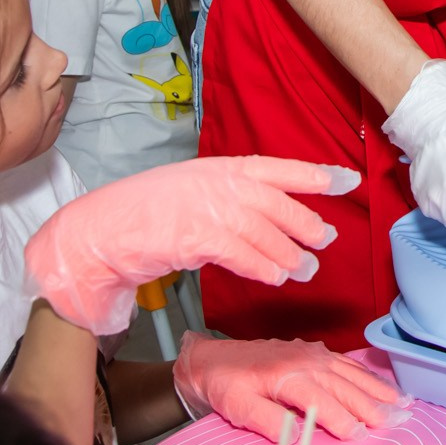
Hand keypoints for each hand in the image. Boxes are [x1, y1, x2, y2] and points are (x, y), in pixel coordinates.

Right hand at [26, 156, 357, 334]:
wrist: (98, 231)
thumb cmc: (144, 213)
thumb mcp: (193, 191)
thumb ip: (230, 197)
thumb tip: (269, 214)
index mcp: (217, 167)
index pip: (277, 167)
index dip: (314, 174)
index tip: (347, 180)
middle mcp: (216, 183)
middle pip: (277, 202)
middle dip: (306, 222)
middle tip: (326, 239)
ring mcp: (205, 208)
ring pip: (264, 232)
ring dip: (289, 254)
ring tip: (306, 270)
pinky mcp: (194, 237)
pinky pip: (242, 254)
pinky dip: (263, 266)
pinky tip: (275, 277)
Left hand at [173, 332, 409, 442]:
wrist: (213, 360)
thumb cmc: (226, 387)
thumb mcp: (238, 408)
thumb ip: (268, 421)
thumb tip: (299, 435)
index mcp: (288, 376)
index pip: (322, 402)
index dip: (342, 421)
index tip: (360, 436)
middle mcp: (307, 361)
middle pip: (346, 387)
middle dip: (372, 406)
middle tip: (397, 422)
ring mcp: (313, 353)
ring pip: (352, 374)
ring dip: (378, 389)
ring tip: (402, 404)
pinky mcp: (315, 351)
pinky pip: (347, 363)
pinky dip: (368, 375)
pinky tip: (382, 384)